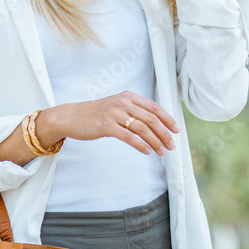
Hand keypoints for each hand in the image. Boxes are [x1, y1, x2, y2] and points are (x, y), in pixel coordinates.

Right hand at [56, 91, 180, 155]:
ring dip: (155, 141)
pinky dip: (140, 145)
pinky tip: (147, 151)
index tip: (176, 130)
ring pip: (142, 128)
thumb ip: (134, 111)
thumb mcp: (117, 106)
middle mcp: (123, 102)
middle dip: (164, 133)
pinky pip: (128, 136)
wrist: (71, 117)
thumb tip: (155, 123)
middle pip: (151, 119)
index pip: (154, 107)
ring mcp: (114, 113)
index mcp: (129, 96)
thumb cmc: (96, 114)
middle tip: (172, 145)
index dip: (168, 119)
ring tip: (162, 151)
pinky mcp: (106, 126)